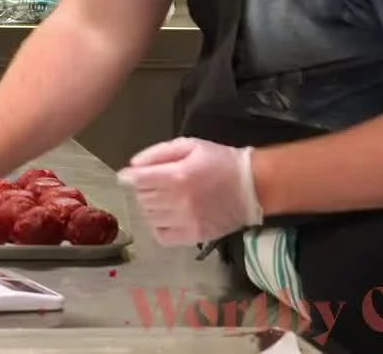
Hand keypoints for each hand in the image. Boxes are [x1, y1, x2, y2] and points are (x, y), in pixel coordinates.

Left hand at [117, 137, 262, 245]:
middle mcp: (178, 201)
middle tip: (154, 184)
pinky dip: (159, 227)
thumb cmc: (221, 162)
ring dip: (151, 207)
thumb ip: (158, 153)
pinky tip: (167, 217)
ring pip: (150, 217)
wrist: (253, 186)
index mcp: (177, 176)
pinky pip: (162, 236)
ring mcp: (186, 221)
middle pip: (142, 198)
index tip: (129, 176)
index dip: (129, 177)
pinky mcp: (194, 236)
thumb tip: (133, 166)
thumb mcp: (190, 146)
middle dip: (143, 190)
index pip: (137, 181)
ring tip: (164, 199)